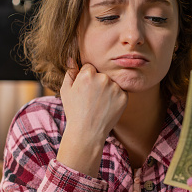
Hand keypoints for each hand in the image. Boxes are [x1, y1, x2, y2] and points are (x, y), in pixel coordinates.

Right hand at [57, 60, 127, 176]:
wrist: (87, 133)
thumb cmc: (74, 112)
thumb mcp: (66, 91)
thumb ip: (70, 72)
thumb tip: (72, 58)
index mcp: (87, 74)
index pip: (90, 67)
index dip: (86, 78)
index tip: (85, 90)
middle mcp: (103, 78)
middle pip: (102, 74)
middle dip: (98, 83)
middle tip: (92, 99)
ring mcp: (115, 88)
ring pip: (112, 83)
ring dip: (108, 90)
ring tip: (99, 104)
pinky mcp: (124, 97)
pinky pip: (120, 92)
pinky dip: (116, 98)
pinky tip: (107, 108)